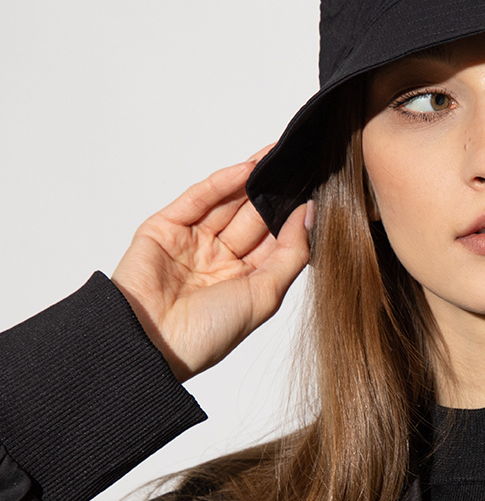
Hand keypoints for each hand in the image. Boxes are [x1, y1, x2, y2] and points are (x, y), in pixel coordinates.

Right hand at [111, 150, 311, 381]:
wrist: (151, 342)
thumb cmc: (208, 333)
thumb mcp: (265, 295)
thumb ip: (292, 254)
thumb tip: (310, 215)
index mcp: (244, 281)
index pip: (274, 239)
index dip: (293, 216)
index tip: (316, 189)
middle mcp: (219, 261)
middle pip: (252, 217)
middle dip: (273, 193)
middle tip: (297, 166)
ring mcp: (191, 243)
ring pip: (226, 203)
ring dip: (250, 180)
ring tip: (276, 157)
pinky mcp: (164, 228)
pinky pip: (197, 199)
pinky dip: (221, 183)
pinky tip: (247, 169)